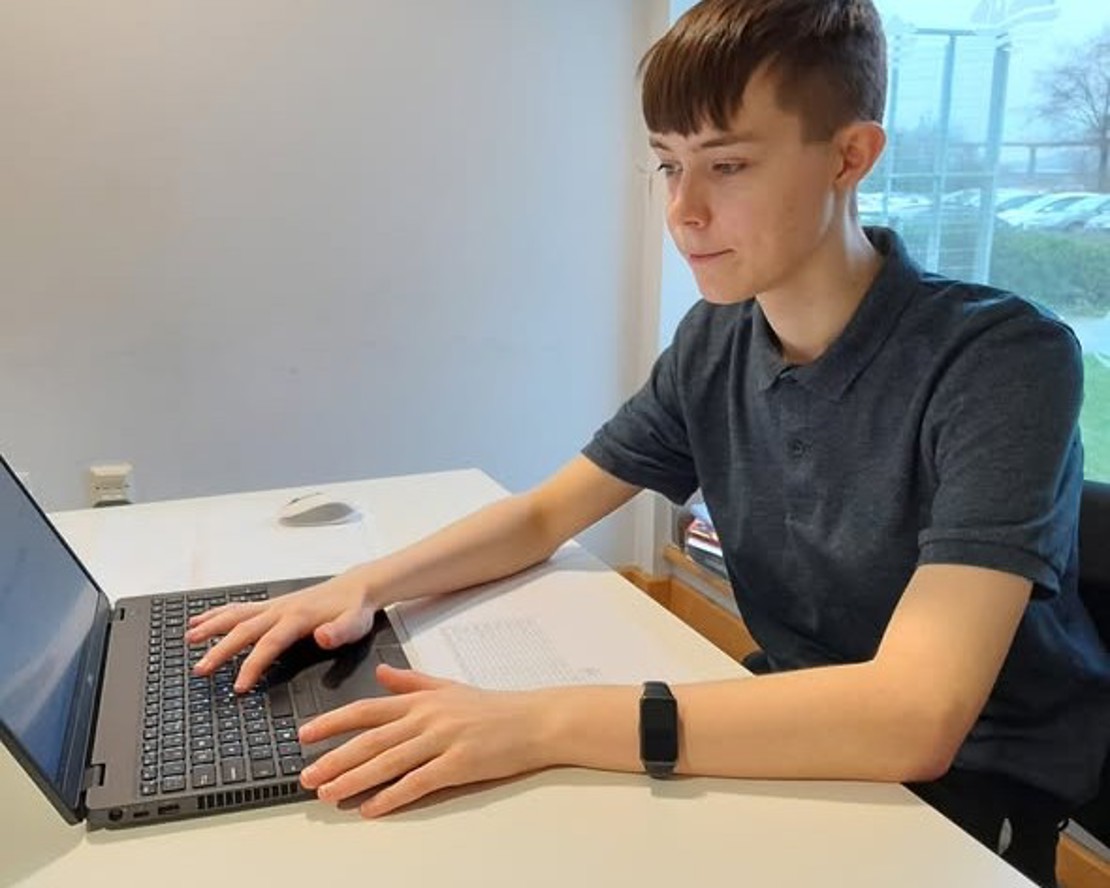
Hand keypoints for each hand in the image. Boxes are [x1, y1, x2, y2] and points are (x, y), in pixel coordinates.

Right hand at [186, 569, 377, 691]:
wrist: (357, 586)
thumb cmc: (354, 609)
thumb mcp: (355, 623)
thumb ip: (340, 632)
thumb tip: (323, 637)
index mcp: (298, 618)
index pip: (269, 644)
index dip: (252, 666)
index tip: (239, 686)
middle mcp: (281, 609)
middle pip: (243, 630)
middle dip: (220, 650)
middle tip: (200, 670)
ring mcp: (274, 605)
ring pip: (236, 615)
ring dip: (211, 626)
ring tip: (189, 639)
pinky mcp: (272, 604)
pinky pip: (240, 608)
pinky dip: (218, 613)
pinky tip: (201, 619)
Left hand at [299, 664, 548, 816]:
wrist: (534, 720)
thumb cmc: (493, 708)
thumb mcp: (449, 687)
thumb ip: (413, 683)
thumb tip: (383, 674)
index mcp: (421, 700)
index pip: (367, 709)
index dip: (333, 722)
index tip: (305, 733)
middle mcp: (427, 718)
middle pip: (371, 739)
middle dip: (334, 758)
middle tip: (307, 775)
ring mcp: (442, 741)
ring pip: (388, 762)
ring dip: (354, 779)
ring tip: (329, 793)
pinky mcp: (459, 764)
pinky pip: (418, 782)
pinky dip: (392, 796)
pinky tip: (371, 808)